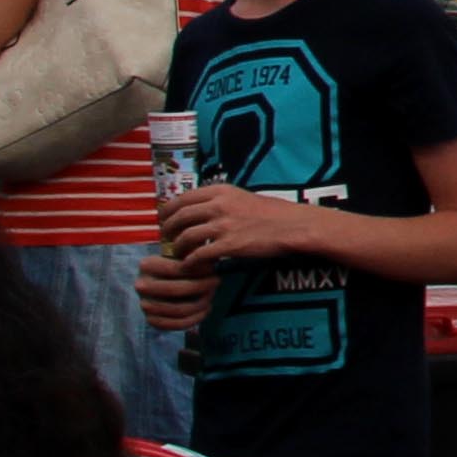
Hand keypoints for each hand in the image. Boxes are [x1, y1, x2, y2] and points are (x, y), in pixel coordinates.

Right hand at [134, 247, 214, 333]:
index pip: (176, 269)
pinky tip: (205, 310)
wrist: (164, 279)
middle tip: (216, 281)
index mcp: (147, 265)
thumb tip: (211, 260)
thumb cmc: (179, 262)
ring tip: (211, 296)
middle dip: (201, 286)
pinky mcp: (151, 320)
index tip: (213, 269)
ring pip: (178, 309)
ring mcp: (144, 304)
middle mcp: (141, 285)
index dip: (198, 269)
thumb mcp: (183, 251)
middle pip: (177, 289)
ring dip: (200, 304)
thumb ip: (193, 251)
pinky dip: (194, 319)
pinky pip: (175, 324)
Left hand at [157, 183, 320, 269]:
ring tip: (179, 253)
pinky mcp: (229, 245)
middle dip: (168, 230)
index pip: (181, 198)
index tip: (163, 219)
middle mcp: (218, 205)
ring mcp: (223, 225)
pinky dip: (190, 262)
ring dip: (177, 248)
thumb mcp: (241, 197)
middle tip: (166, 238)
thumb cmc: (271, 212)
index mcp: (220, 191)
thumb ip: (219, 201)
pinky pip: (199, 255)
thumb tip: (197, 209)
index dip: (167, 211)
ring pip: (185, 237)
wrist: (292, 225)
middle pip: (179, 217)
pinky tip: (191, 266)